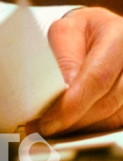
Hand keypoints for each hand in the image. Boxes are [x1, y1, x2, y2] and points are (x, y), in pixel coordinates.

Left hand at [37, 7, 122, 135]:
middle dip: (74, 120)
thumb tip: (63, 93)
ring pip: (114, 115)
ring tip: (56, 129)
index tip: (49, 121)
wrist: (99, 30)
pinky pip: (118, 119)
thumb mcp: (64, 31)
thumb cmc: (79, 30)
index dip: (73, 104)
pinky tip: (75, 127)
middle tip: (45, 129)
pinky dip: (95, 126)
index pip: (96, 78)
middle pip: (107, 102)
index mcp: (118, 37)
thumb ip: (65, 59)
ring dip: (84, 127)